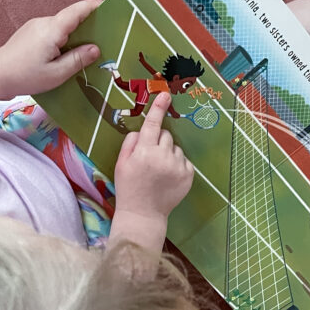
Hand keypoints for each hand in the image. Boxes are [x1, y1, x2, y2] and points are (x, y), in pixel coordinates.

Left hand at [0, 0, 100, 94]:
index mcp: (53, 29)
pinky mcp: (32, 33)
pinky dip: (65, 39)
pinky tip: (68, 55)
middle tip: (105, 37)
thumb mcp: (56, 74)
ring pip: (63, 27)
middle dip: (89, 25)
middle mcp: (45, 22)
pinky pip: (54, 32)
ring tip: (88, 51)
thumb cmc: (25, 76)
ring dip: (76, 35)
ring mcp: (36, 26)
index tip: (110, 7)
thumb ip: (78, 60)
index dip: (95, 7)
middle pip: (72, 18)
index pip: (78, 10)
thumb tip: (95, 49)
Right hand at [114, 94, 193, 221]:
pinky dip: (177, 165)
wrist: (143, 214)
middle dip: (158, 142)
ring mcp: (177, 166)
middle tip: (149, 159)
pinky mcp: (188, 175)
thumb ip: (131, 143)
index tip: (165, 95)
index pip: (152, 124)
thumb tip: (142, 131)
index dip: (158, 108)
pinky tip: (167, 177)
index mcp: (144, 152)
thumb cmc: (129, 188)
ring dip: (168, 154)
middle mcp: (163, 156)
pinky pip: (184, 160)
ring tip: (159, 171)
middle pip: (165, 135)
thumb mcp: (121, 164)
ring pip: (175, 147)